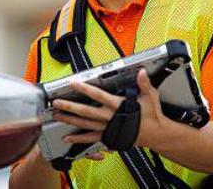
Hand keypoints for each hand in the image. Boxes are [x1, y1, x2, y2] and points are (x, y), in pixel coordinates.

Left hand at [52, 69, 166, 149]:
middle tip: (56, 103)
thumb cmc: (152, 115)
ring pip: (84, 124)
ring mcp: (107, 129)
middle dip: (70, 107)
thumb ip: (144, 84)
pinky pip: (90, 139)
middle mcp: (110, 118)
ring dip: (70, 120)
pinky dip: (78, 138)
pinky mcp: (107, 137)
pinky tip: (67, 137)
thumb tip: (142, 72)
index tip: (73, 83)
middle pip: (86, 112)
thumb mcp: (150, 96)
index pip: (98, 95)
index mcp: (118, 106)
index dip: (85, 89)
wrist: (156, 135)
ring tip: (57, 115)